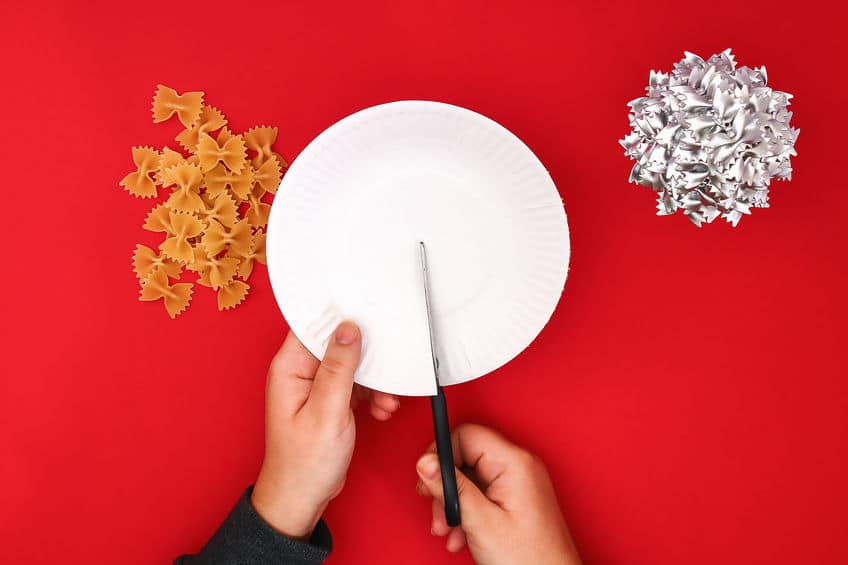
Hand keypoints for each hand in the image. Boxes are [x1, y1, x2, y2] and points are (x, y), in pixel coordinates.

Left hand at [251, 321, 398, 538]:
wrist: (302, 498)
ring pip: (352, 365)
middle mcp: (300, 372)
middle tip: (386, 365)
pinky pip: (356, 384)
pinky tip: (381, 408)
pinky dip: (373, 394)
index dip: (340, 316)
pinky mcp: (330, 399)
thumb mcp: (327, 412)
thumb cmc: (304, 463)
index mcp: (290, 368)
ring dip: (374, 380)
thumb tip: (348, 329)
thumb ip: (338, 369)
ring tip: (386, 398)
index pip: (313, 325)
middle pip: (337, 343)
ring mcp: (316, 386)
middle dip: (366, 355)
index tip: (367, 313)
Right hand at [416, 424, 580, 564]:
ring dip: (454, 503)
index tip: (429, 477)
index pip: (467, 435)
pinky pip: (482, 492)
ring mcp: (519, 481)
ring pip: (470, 477)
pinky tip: (463, 534)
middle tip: (438, 510)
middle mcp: (519, 466)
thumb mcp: (481, 522)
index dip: (442, 455)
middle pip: (466, 457)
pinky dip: (467, 511)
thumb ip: (452, 488)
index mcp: (514, 463)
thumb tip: (426, 462)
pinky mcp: (516, 497)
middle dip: (446, 486)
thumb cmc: (530, 559)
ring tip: (450, 529)